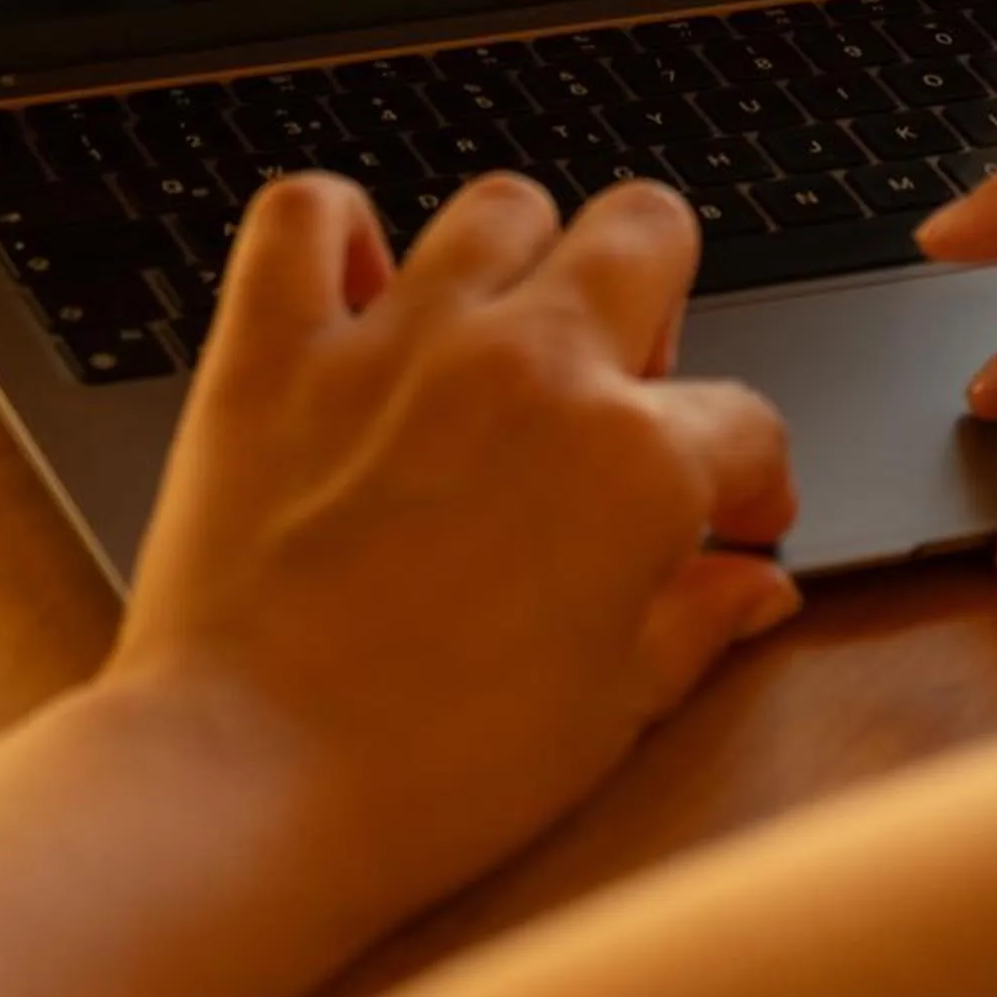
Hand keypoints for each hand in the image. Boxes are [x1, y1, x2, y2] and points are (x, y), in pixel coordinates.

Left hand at [103, 170, 798, 966]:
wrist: (245, 788)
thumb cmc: (429, 774)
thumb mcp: (608, 714)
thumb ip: (694, 625)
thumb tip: (752, 587)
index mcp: (631, 458)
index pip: (743, 421)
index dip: (750, 478)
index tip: (731, 519)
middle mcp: (530, 365)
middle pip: (645, 229)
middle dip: (659, 294)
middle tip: (623, 382)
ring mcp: (399, 339)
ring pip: (501, 207)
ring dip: (518, 260)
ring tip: (498, 334)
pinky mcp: (278, 345)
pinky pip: (307, 213)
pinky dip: (333, 231)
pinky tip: (354, 285)